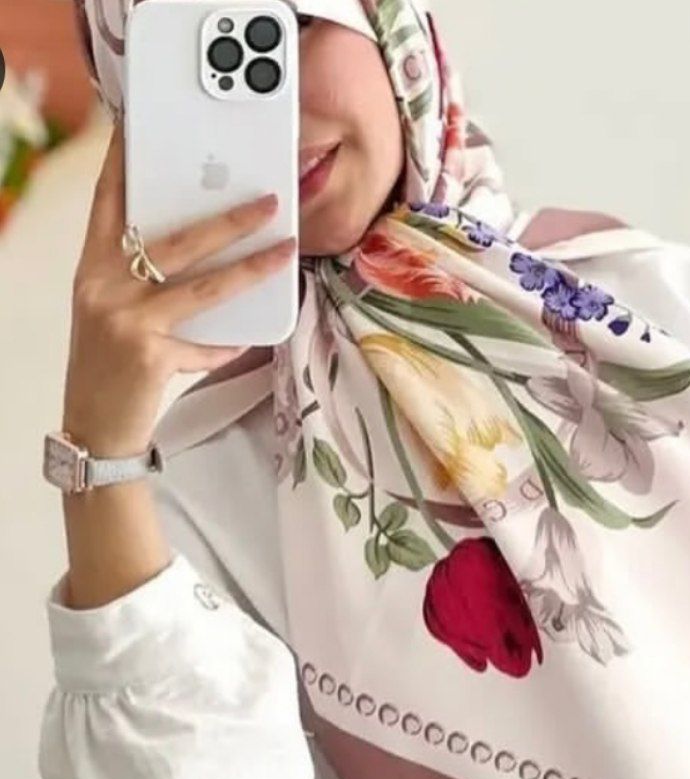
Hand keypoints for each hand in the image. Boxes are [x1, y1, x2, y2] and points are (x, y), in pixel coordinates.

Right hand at [62, 121, 295, 455]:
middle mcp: (102, 287)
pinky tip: (246, 343)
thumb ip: (145, 281)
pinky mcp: (147, 354)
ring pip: (202, 285)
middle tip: (268, 202)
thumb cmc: (110, 366)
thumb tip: (207, 253)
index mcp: (92, 269)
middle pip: (175, 240)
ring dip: (251, 267)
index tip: (145, 129)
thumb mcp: (115, 312)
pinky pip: (206, 345)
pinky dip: (228, 346)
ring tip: (286, 251)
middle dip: (228, 219)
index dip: (126, 163)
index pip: (109, 203)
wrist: (94, 427)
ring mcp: (124, 320)